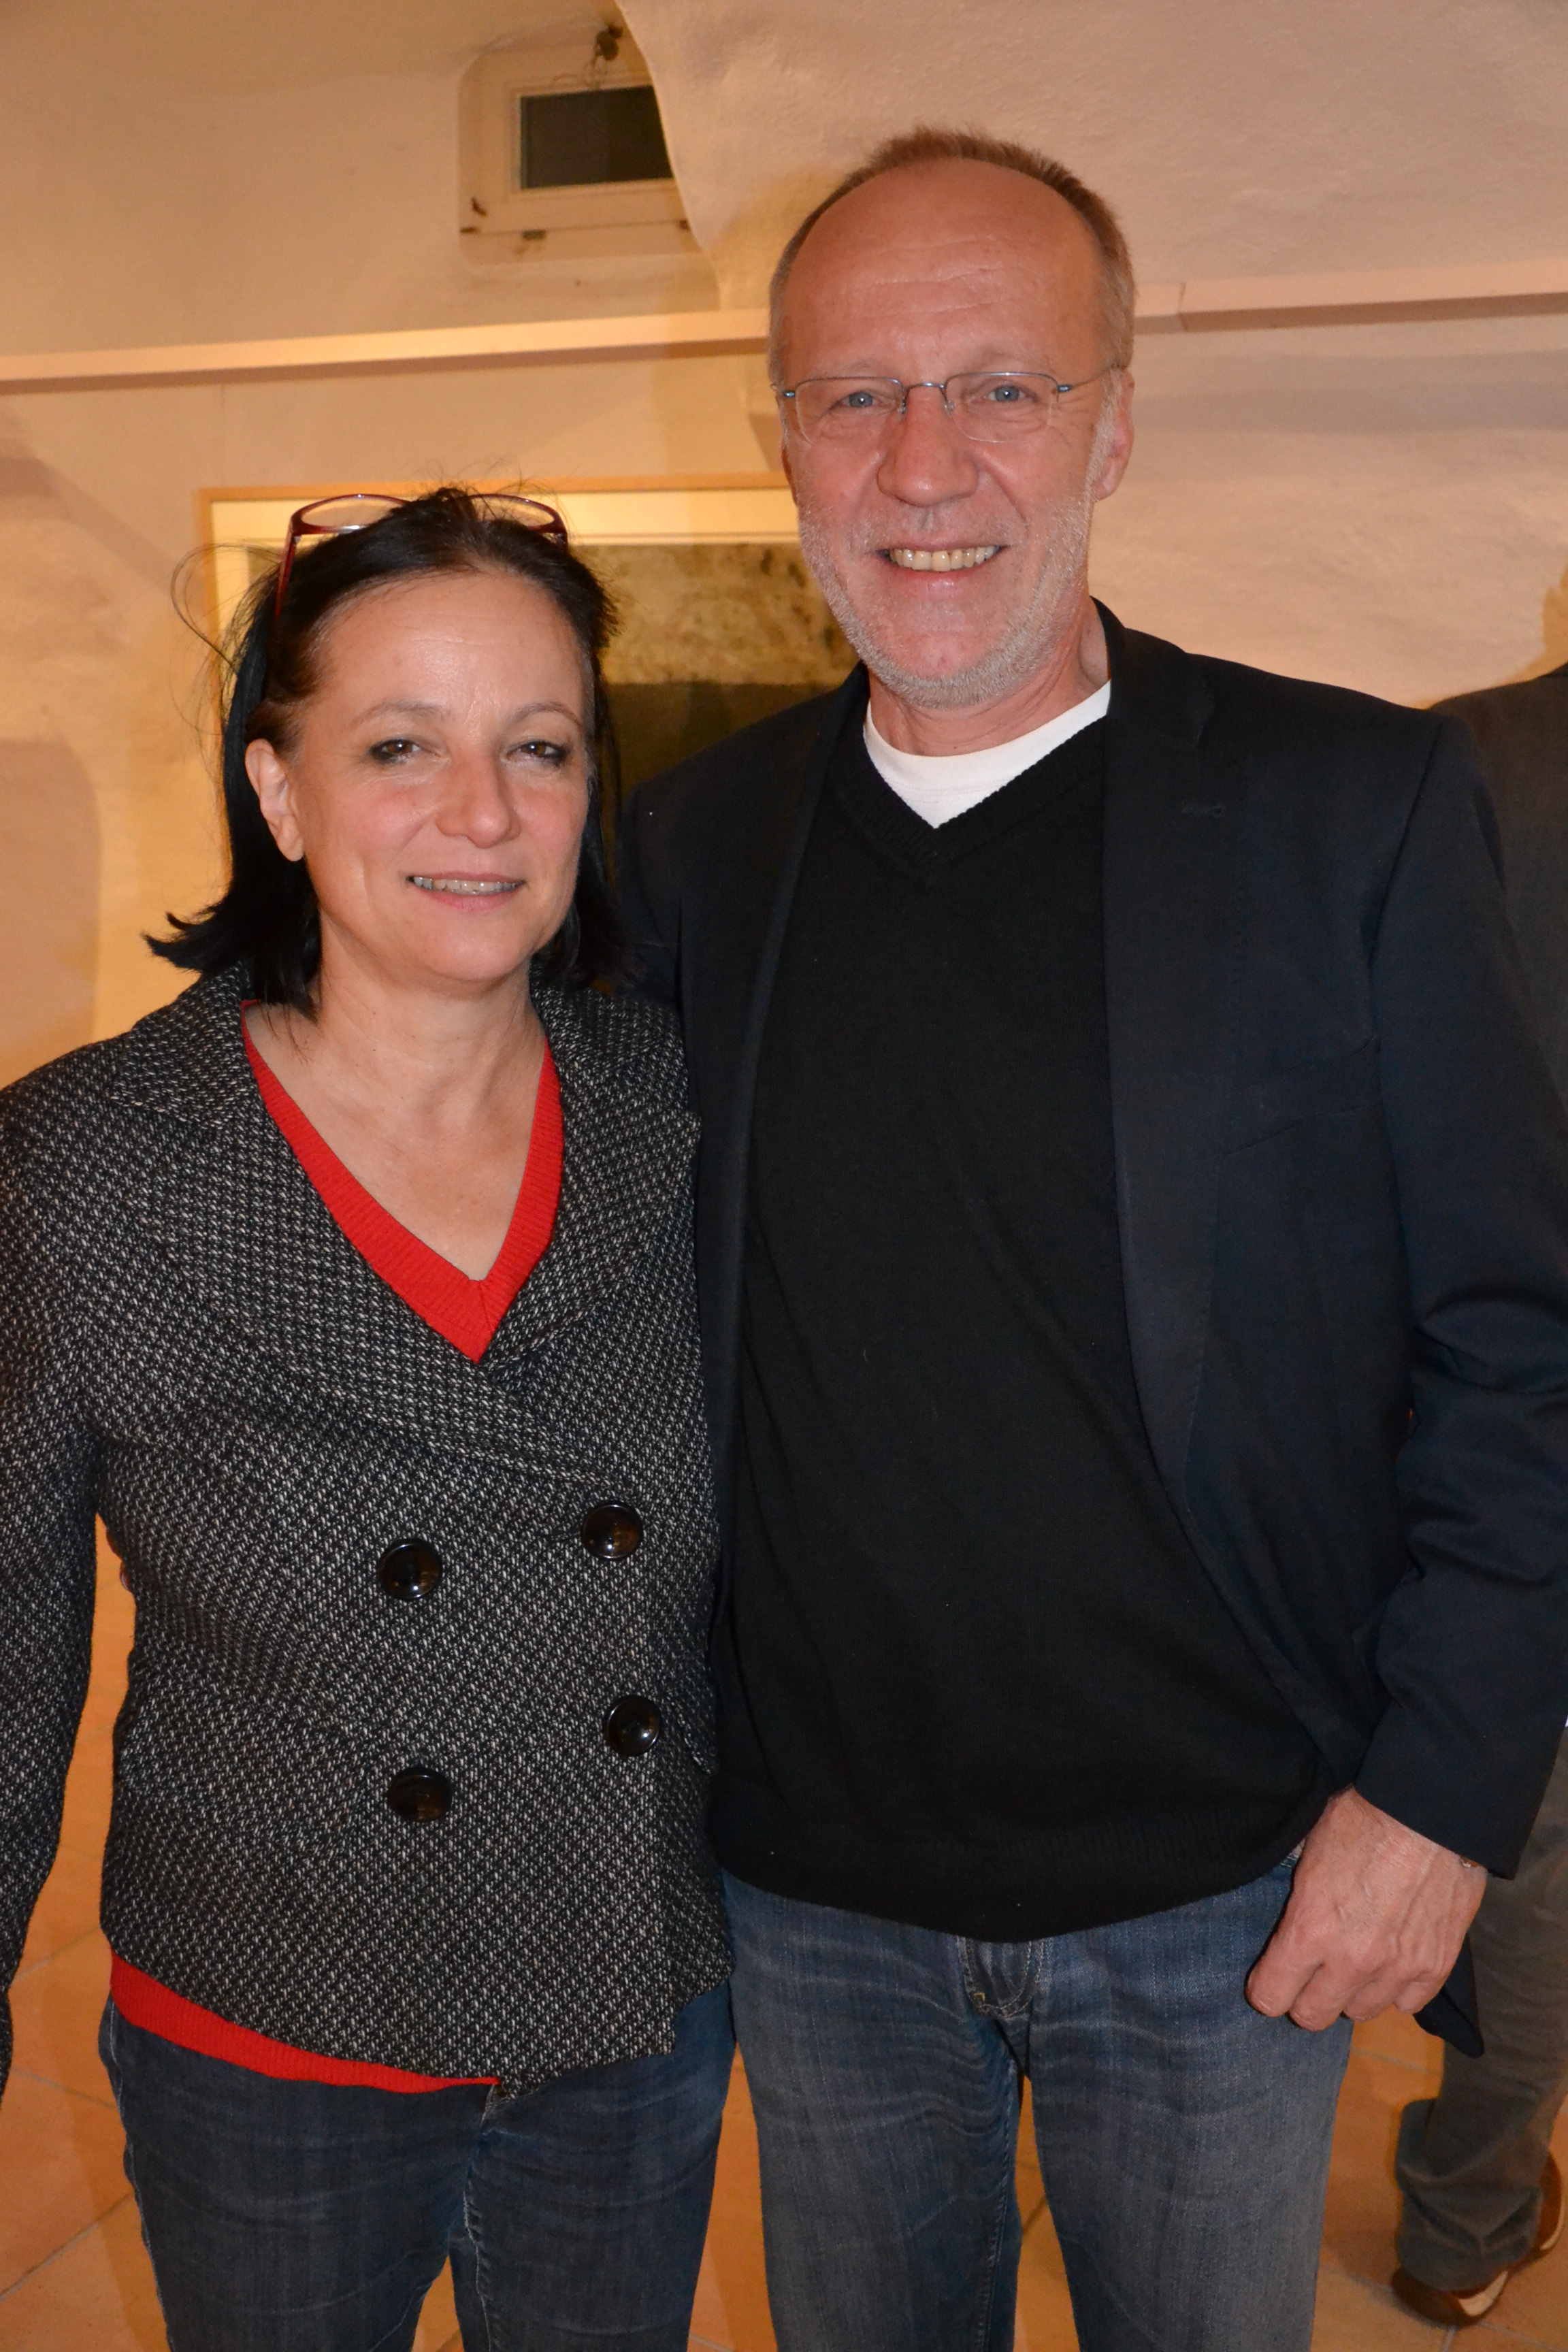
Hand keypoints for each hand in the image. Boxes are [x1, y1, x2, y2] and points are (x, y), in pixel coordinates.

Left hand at [1245, 1786, 1485, 2030]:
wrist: (1431, 1808)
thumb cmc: (1364, 1816)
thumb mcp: (1309, 1850)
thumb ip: (1298, 1900)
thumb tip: (1289, 1920)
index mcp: (1311, 1928)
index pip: (1270, 1996)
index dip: (1266, 1987)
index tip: (1271, 1976)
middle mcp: (1353, 1959)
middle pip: (1314, 2016)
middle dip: (1305, 1997)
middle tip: (1311, 1973)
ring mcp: (1398, 1968)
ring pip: (1362, 2012)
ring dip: (1353, 1991)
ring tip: (1356, 1960)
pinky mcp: (1437, 1966)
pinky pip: (1407, 2003)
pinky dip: (1397, 1987)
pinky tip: (1392, 1960)